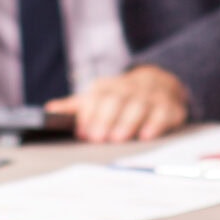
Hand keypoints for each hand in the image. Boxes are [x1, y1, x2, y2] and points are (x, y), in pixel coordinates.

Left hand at [48, 64, 189, 142]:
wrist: (159, 81)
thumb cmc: (121, 96)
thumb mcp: (98, 97)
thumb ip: (75, 107)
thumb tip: (49, 110)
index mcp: (108, 87)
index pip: (97, 97)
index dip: (89, 114)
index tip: (82, 131)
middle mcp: (129, 88)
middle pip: (117, 100)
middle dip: (106, 118)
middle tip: (98, 138)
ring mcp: (151, 96)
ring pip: (139, 106)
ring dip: (127, 121)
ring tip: (118, 138)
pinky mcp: (170, 107)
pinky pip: (164, 113)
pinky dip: (155, 124)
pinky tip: (146, 135)